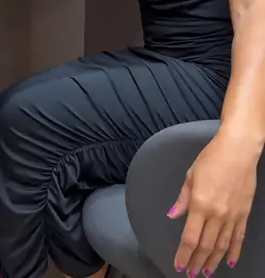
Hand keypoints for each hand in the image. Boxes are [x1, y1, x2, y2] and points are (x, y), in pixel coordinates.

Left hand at [169, 130, 257, 275]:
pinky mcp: (244, 214)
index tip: (179, 265)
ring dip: (213, 260)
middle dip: (197, 262)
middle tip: (191, 274)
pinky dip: (234, 251)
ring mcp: (232, 215)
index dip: (184, 254)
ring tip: (207, 272)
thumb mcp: (191, 175)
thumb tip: (172, 215)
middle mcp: (216, 214)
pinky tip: (230, 262)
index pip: (190, 238)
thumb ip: (183, 198)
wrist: (238, 151)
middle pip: (205, 245)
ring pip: (221, 245)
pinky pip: (238, 237)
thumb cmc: (211, 159)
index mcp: (200, 204)